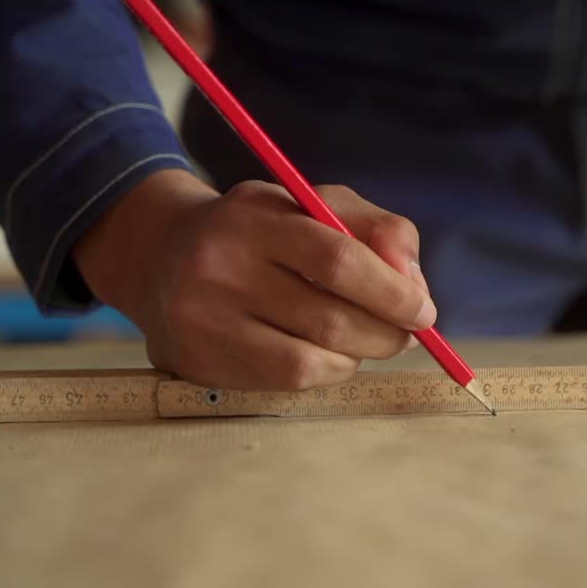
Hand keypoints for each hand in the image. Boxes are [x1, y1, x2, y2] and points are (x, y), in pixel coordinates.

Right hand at [73, 169, 436, 391]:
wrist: (162, 255)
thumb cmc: (264, 231)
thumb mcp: (317, 205)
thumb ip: (377, 229)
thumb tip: (414, 285)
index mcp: (253, 217)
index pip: (336, 259)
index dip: (392, 291)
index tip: (424, 311)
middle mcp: (218, 268)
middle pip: (328, 319)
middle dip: (385, 333)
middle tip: (405, 333)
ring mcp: (202, 320)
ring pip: (310, 360)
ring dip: (357, 356)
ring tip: (363, 339)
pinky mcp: (198, 362)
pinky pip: (285, 382)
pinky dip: (325, 371)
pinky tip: (326, 353)